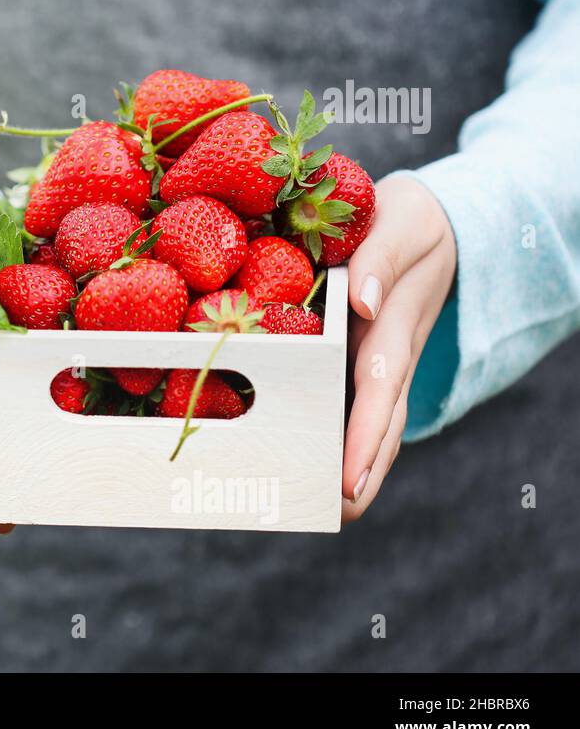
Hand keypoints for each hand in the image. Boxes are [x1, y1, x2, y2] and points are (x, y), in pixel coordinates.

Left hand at [342, 174, 456, 522]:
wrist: (423, 216)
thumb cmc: (409, 218)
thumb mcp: (402, 221)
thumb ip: (380, 258)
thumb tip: (361, 301)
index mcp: (394, 325)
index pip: (379, 388)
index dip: (364, 435)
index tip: (350, 478)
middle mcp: (387, 352)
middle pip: (379, 421)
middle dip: (364, 468)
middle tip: (337, 512)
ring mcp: (377, 358)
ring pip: (368, 419)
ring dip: (353, 462)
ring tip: (326, 509)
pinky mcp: (362, 354)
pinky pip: (350, 399)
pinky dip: (336, 431)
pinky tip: (306, 458)